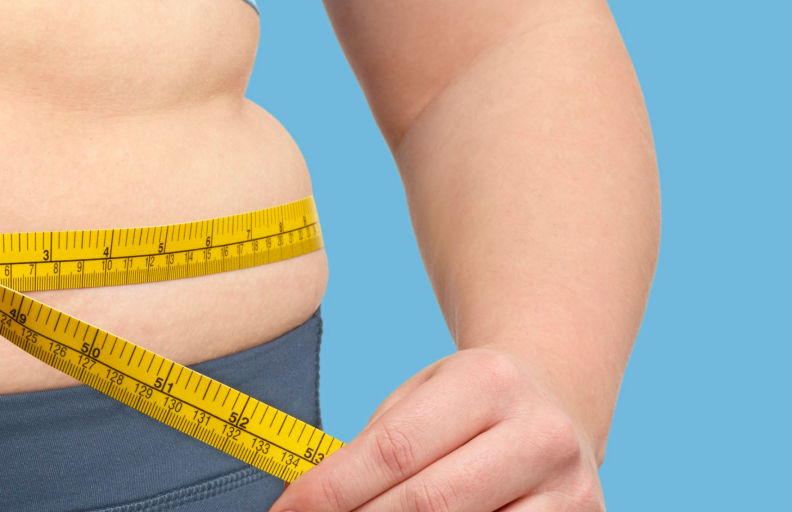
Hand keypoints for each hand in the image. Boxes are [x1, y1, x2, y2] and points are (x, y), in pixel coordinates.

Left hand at [269, 348, 604, 511]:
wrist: (554, 407)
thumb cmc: (471, 405)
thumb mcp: (425, 396)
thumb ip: (381, 444)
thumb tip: (312, 502)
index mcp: (489, 382)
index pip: (395, 448)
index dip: (332, 490)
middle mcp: (539, 434)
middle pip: (429, 504)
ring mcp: (569, 490)